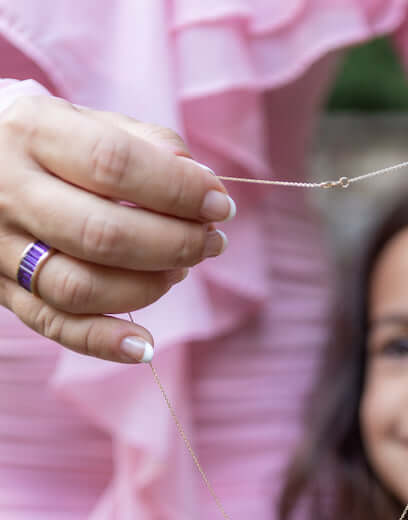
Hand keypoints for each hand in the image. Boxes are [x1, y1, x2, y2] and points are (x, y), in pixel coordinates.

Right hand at [0, 95, 234, 361]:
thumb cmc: (46, 143)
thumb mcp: (85, 120)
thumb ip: (144, 144)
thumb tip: (201, 183)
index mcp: (32, 132)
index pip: (114, 164)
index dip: (177, 189)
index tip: (220, 204)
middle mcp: (8, 190)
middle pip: (101, 233)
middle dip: (173, 244)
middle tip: (210, 243)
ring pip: (80, 287)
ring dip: (147, 288)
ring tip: (179, 271)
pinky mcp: (2, 290)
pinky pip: (53, 325)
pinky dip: (104, 343)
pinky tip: (145, 347)